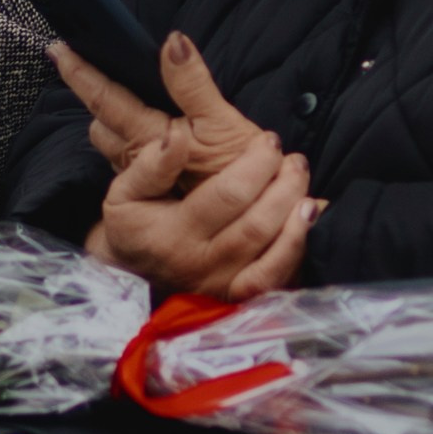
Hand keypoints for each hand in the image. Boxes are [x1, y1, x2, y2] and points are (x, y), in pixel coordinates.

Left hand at [51, 30, 270, 184]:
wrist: (260, 225)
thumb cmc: (241, 175)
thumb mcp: (222, 123)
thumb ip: (192, 84)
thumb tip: (172, 43)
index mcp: (147, 138)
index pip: (104, 99)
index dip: (80, 73)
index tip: (58, 49)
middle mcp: (138, 159)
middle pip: (102, 125)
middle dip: (97, 100)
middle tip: (94, 70)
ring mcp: (147, 177)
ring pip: (115, 146)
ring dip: (114, 125)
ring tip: (124, 101)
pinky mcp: (160, 190)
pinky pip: (134, 162)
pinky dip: (135, 143)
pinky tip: (152, 137)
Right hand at [90, 125, 321, 301]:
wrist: (130, 275)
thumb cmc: (133, 226)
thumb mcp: (124, 193)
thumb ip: (150, 165)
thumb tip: (177, 136)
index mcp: (172, 235)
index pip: (227, 196)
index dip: (257, 165)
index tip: (269, 140)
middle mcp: (201, 264)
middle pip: (257, 224)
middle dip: (284, 185)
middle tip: (293, 158)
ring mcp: (222, 284)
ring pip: (272, 251)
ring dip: (296, 212)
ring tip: (301, 179)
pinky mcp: (238, 296)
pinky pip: (276, 277)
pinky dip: (298, 247)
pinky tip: (308, 217)